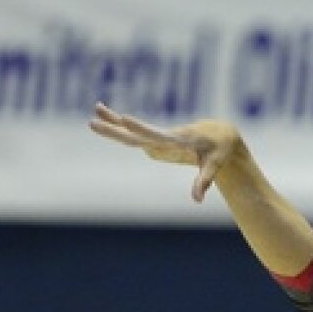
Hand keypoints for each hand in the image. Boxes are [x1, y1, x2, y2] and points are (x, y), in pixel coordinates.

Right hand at [89, 107, 242, 202]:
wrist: (218, 134)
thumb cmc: (218, 150)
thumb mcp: (214, 165)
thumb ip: (203, 180)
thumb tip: (197, 200)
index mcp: (177, 139)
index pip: (155, 135)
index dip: (140, 128)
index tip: (124, 119)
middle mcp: (164, 137)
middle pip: (135, 134)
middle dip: (115, 128)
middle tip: (94, 120)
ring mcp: (158, 139)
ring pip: (132, 133)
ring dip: (113, 124)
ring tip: (95, 112)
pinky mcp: (156, 141)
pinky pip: (136, 136)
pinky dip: (121, 128)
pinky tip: (106, 118)